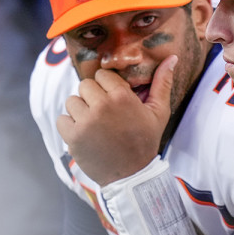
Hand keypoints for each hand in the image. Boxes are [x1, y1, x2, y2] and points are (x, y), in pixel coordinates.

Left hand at [57, 54, 178, 183]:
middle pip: (85, 85)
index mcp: (122, 97)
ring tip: (94, 125)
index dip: (107, 87)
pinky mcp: (73, 137)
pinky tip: (84, 134)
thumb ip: (162, 83)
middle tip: (104, 114)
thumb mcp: (158, 113)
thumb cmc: (145, 142)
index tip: (114, 101)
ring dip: (80, 111)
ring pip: (71, 101)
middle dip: (93, 97)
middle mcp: (102, 107)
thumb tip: (172, 57)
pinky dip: (70, 126)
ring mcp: (85, 123)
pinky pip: (61, 119)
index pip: (102, 75)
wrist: (132, 177)